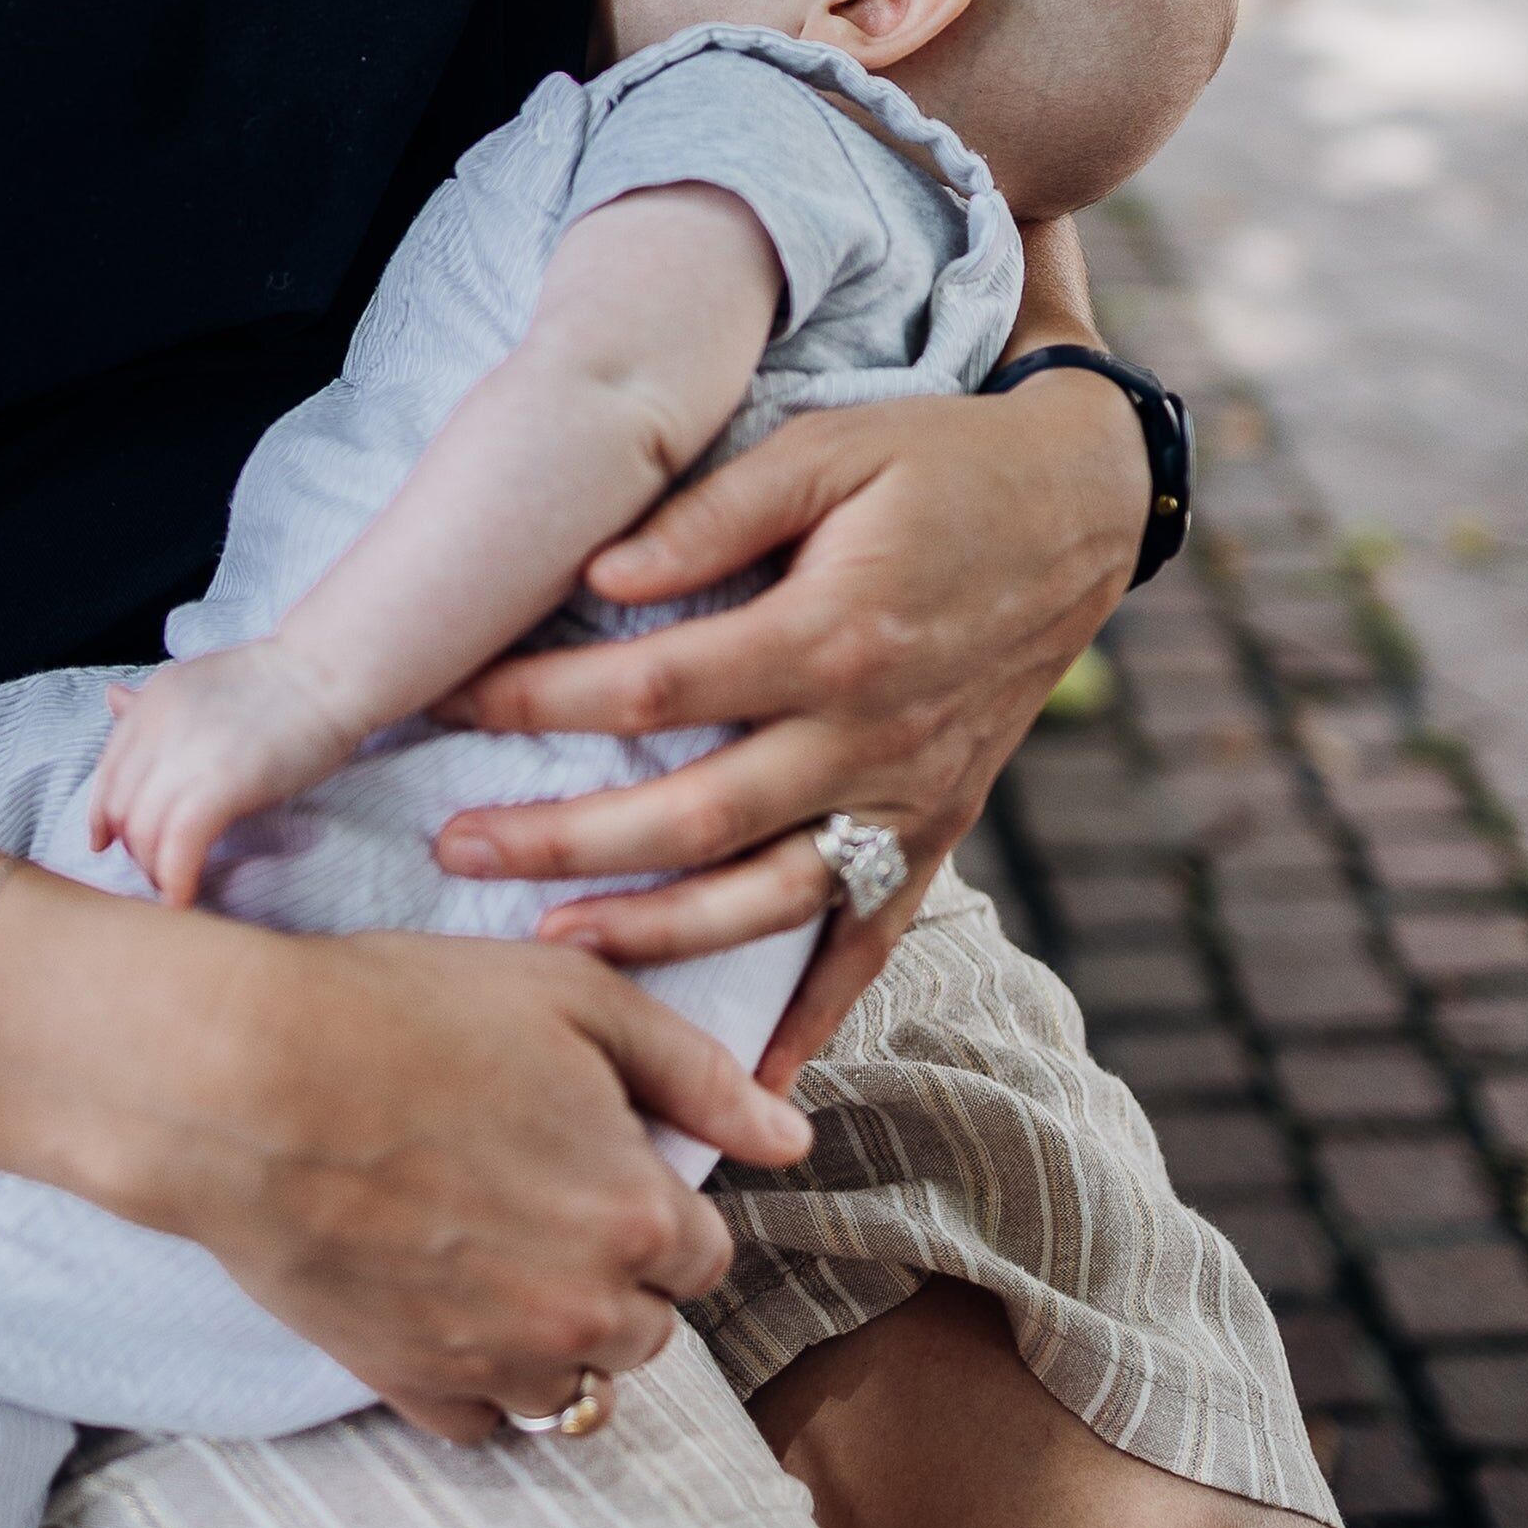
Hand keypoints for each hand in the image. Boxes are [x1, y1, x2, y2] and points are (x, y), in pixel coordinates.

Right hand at [82, 915, 811, 1438]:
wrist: (245, 1078)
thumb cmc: (405, 1013)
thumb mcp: (574, 996)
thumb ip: (700, 1073)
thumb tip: (795, 1139)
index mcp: (638, 1218)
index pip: (705, 1252)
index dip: (656, 1193)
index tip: (599, 1152)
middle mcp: (583, 1311)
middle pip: (649, 1326)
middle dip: (616, 1266)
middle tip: (539, 1188)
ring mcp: (495, 1360)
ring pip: (577, 1381)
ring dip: (557, 1327)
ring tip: (492, 1244)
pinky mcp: (409, 1385)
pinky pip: (487, 1419)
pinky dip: (481, 1372)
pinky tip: (444, 1294)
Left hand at [87, 647, 358, 905]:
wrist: (327, 671)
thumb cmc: (273, 680)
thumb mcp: (197, 680)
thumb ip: (152, 702)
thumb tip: (111, 699)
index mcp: (151, 702)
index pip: (107, 774)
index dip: (104, 817)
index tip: (110, 844)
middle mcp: (158, 726)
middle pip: (122, 809)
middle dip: (135, 848)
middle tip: (159, 867)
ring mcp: (188, 755)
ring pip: (144, 833)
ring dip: (155, 870)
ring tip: (176, 883)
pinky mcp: (222, 783)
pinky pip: (179, 844)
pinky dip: (175, 878)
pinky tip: (184, 895)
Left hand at [431, 373, 1146, 1085]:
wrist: (1078, 506)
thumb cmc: (935, 461)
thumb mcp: (825, 450)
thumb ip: (713, 512)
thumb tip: (601, 572)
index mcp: (830, 634)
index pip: (654, 685)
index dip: (542, 700)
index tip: (449, 703)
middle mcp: (868, 736)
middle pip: (691, 814)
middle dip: (562, 841)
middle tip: (452, 847)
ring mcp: (906, 797)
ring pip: (766, 898)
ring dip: (656, 936)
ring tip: (549, 947)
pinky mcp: (938, 829)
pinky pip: (870, 942)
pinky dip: (815, 1018)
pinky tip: (749, 1077)